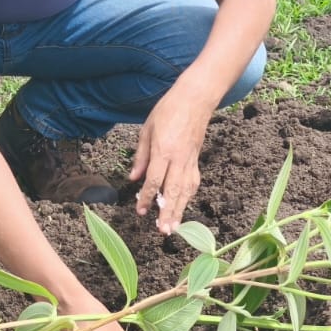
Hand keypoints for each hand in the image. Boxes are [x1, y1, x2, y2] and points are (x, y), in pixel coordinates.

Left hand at [130, 86, 212, 234]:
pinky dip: (188, 196)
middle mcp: (179, 159)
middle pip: (173, 191)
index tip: (141, 211)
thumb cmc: (168, 110)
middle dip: (168, 212)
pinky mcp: (197, 160)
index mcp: (164, 150)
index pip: (154, 180)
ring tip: (174, 227)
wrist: (195, 99)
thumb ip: (141, 156)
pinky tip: (183, 206)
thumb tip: (134, 178)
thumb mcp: (147, 130)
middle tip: (164, 231)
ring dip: (180, 210)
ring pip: (185, 190)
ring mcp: (190, 160)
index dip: (147, 197)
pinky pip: (193, 182)